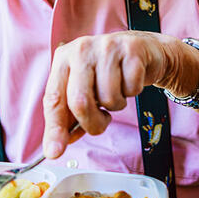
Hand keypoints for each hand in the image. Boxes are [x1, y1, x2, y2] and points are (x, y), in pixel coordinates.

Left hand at [42, 31, 198, 158]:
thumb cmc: (110, 73)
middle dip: (92, 122)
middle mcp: (81, 49)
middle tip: (102, 121)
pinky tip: (129, 80)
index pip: (54, 98)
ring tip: (117, 90)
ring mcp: (107, 47)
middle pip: (80, 101)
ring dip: (116, 104)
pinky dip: (132, 92)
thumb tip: (56, 147)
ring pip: (108, 98)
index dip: (54, 128)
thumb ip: (68, 118)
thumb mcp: (85, 90)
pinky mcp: (131, 50)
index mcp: (63, 59)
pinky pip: (131, 89)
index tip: (55, 151)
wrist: (144, 51)